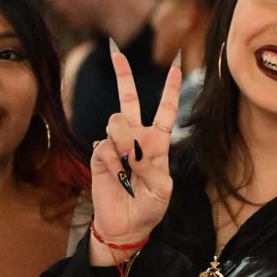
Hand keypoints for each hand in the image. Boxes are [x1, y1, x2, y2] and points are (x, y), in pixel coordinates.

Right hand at [89, 45, 181, 246]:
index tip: (176, 65)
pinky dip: (113, 160)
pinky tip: (117, 174)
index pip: (165, 111)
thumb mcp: (162, 190)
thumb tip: (135, 150)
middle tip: (115, 51)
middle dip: (122, 75)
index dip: (170, 89)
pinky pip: (105, 146)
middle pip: (128, 100)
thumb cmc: (148, 208)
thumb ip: (154, 168)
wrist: (126, 225)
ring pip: (117, 121)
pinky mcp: (100, 155)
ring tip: (129, 166)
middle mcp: (136, 138)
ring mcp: (115, 145)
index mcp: (157, 143)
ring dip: (125, 142)